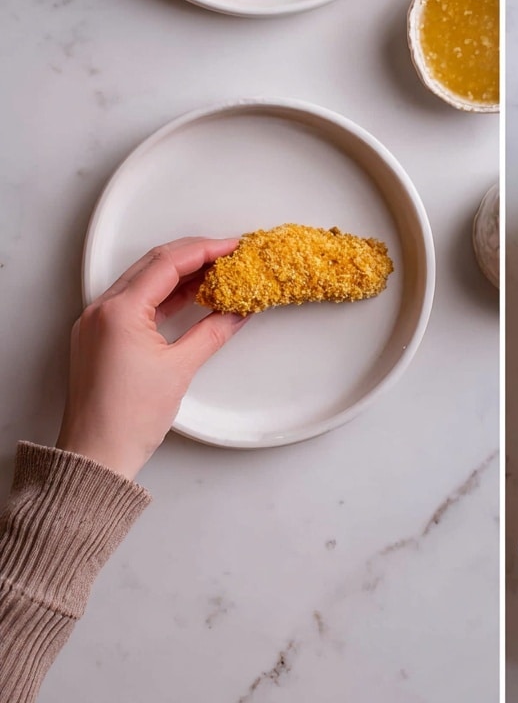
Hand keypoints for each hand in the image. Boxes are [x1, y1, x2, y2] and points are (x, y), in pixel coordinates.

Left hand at [57, 237, 249, 479]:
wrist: (96, 456)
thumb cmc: (127, 419)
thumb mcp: (180, 369)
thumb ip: (212, 332)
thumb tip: (236, 312)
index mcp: (119, 311)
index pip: (167, 263)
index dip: (205, 249)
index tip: (232, 246)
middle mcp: (102, 310)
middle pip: (153, 263)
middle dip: (193, 254)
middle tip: (227, 254)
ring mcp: (97, 323)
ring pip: (143, 280)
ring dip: (178, 273)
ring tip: (214, 271)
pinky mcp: (99, 337)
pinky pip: (134, 301)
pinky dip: (163, 294)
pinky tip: (187, 295)